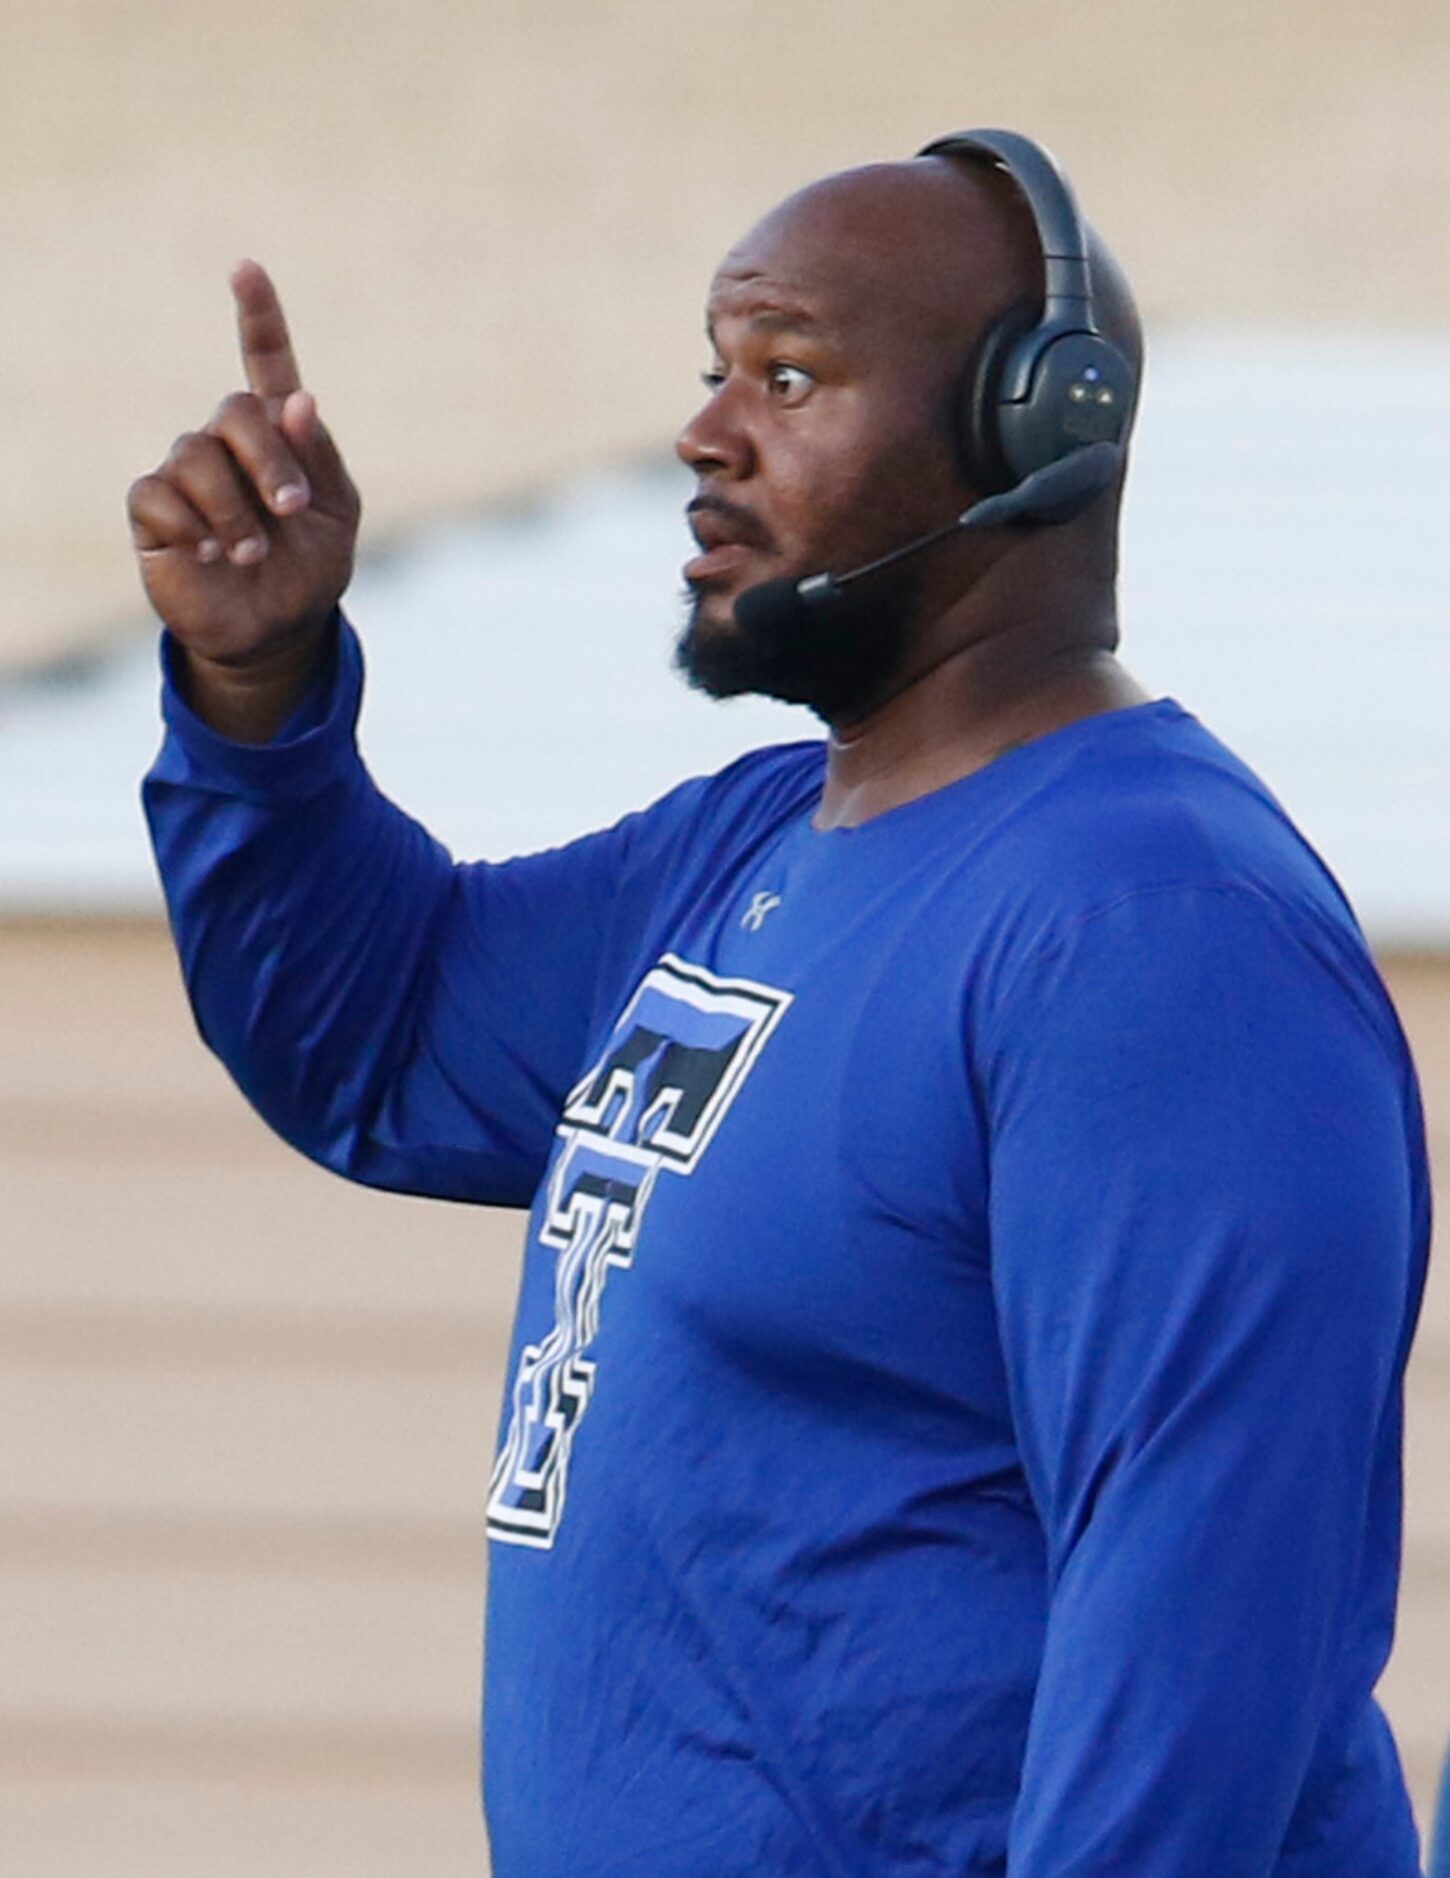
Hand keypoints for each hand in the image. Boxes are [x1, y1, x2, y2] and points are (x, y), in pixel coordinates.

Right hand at [127, 261, 361, 734]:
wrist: (276, 632)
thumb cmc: (310, 569)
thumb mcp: (335, 515)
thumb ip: (319, 459)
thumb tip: (298, 398)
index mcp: (279, 436)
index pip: (265, 363)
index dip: (258, 316)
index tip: (246, 269)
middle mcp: (228, 444)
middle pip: (233, 411)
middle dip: (268, 461)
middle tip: (289, 511)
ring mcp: (187, 473)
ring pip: (195, 455)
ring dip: (233, 509)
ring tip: (250, 553)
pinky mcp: (155, 510)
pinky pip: (159, 494)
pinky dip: (192, 526)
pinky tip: (210, 555)